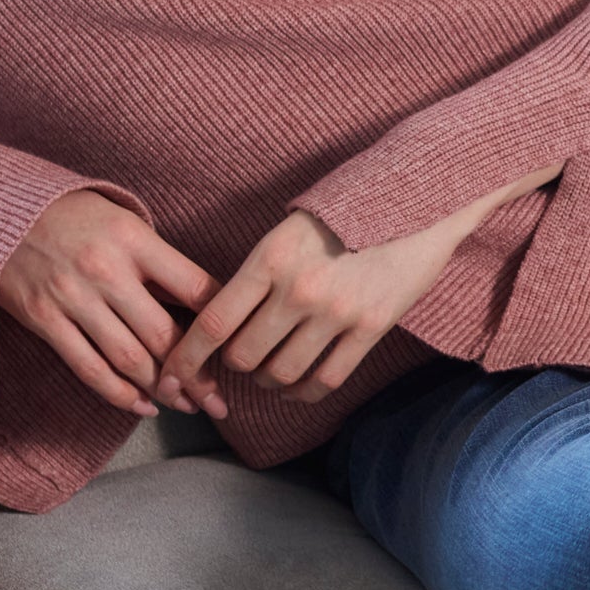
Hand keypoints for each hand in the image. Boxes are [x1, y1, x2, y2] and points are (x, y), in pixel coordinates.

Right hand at [0, 188, 218, 415]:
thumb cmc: (74, 214)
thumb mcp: (123, 220)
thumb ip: (158, 259)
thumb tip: (202, 304)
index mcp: (135, 240)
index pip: (195, 288)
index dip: (222, 323)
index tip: (238, 345)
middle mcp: (107, 271)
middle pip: (165, 335)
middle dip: (198, 375)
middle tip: (219, 399)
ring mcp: (73, 299)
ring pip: (130, 359)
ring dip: (163, 390)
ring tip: (186, 406)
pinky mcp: (45, 321)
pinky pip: (89, 368)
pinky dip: (119, 394)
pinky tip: (143, 405)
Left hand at [160, 209, 463, 408]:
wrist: (418, 197)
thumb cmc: (346, 211)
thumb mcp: (289, 230)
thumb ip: (258, 273)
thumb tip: (221, 322)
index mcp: (271, 258)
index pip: (213, 323)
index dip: (185, 357)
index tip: (171, 374)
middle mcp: (299, 289)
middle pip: (243, 357)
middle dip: (234, 365)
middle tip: (241, 358)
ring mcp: (337, 311)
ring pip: (281, 374)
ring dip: (268, 380)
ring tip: (271, 370)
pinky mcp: (372, 327)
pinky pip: (326, 380)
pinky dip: (304, 392)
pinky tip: (300, 385)